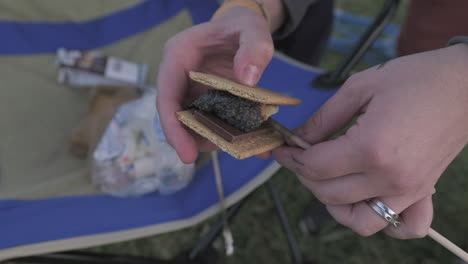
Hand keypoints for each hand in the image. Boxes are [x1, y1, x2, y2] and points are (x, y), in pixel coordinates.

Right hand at [156, 7, 273, 163]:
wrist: (242, 29)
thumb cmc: (243, 26)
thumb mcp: (253, 30)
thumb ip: (254, 49)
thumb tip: (248, 80)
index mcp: (178, 56)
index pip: (166, 97)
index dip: (173, 128)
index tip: (187, 155)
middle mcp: (179, 76)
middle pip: (177, 116)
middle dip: (194, 140)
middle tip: (219, 154)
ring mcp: (191, 90)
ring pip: (194, 123)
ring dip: (214, 140)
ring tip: (242, 149)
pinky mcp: (205, 100)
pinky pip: (212, 121)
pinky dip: (228, 134)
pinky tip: (251, 143)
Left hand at [274, 44, 467, 238]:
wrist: (467, 85)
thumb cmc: (416, 78)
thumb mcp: (360, 87)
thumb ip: (324, 118)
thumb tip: (298, 138)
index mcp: (370, 147)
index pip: (315, 167)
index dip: (290, 157)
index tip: (281, 147)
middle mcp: (389, 177)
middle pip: (327, 193)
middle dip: (303, 174)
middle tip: (299, 155)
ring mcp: (408, 190)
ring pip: (357, 220)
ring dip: (332, 204)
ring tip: (326, 179)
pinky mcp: (421, 192)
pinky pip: (399, 227)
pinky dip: (378, 221)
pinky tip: (364, 200)